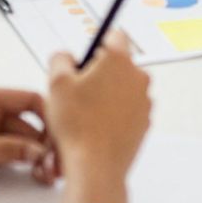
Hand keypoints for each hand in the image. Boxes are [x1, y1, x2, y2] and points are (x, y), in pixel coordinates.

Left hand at [0, 84, 57, 183]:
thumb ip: (6, 148)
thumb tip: (37, 152)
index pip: (28, 98)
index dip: (47, 115)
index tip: (58, 136)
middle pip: (28, 120)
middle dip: (43, 140)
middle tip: (54, 163)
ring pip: (21, 136)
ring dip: (35, 153)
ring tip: (46, 172)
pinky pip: (11, 147)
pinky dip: (23, 159)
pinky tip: (34, 171)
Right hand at [46, 33, 150, 186]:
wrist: (95, 167)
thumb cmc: (77, 127)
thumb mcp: (56, 84)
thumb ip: (60, 59)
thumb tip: (66, 58)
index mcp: (119, 60)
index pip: (115, 35)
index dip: (97, 46)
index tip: (87, 60)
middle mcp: (138, 78)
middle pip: (119, 65)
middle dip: (100, 74)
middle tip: (79, 92)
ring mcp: (144, 102)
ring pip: (123, 89)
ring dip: (107, 96)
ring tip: (85, 115)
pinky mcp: (145, 123)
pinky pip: (128, 111)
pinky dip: (115, 115)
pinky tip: (96, 128)